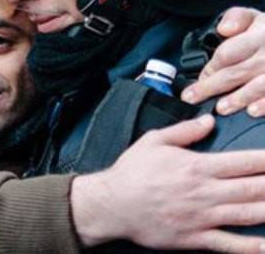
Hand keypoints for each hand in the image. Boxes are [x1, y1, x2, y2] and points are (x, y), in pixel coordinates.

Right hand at [72, 115, 264, 252]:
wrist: (112, 204)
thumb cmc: (131, 172)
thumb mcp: (153, 141)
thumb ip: (184, 131)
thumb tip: (209, 121)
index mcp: (197, 166)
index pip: (245, 162)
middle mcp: (205, 192)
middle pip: (255, 188)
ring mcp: (202, 217)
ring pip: (249, 214)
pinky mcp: (195, 238)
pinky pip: (230, 244)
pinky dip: (252, 246)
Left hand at [182, 7, 264, 115]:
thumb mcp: (254, 17)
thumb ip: (236, 18)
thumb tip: (224, 29)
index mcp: (259, 34)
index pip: (228, 53)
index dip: (210, 68)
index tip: (198, 79)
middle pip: (237, 72)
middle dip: (211, 87)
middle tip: (193, 98)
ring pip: (257, 86)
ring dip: (237, 99)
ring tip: (221, 108)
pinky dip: (264, 104)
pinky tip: (252, 111)